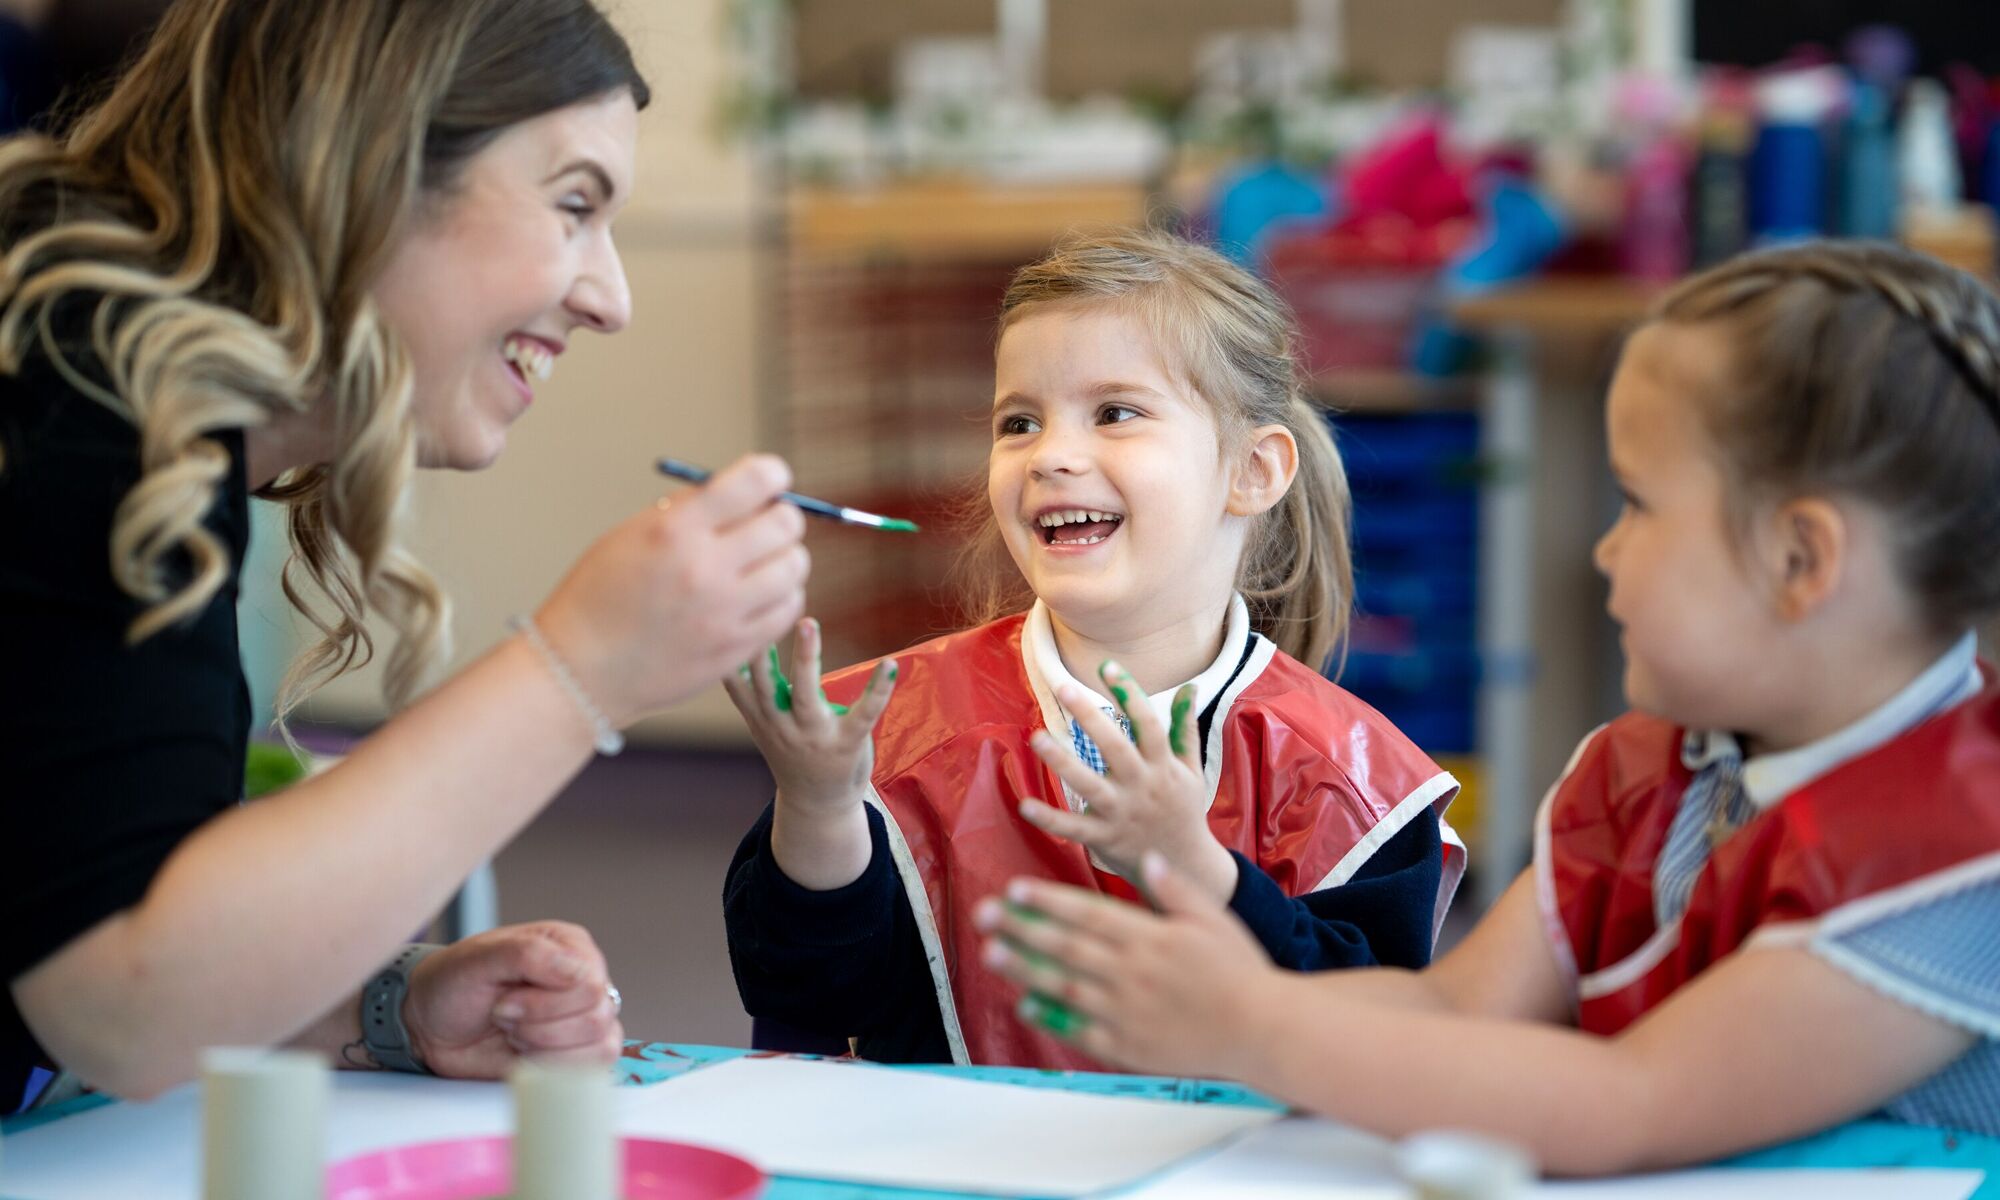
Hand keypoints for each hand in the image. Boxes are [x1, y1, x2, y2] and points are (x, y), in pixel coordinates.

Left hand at [402, 922, 621, 1077]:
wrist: (429, 1026)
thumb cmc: (451, 984)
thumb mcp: (477, 960)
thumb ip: (527, 955)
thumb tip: (578, 972)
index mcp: (569, 946)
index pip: (590, 982)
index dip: (547, 1002)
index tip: (504, 1001)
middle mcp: (582, 979)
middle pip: (596, 1015)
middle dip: (540, 1025)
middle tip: (503, 1016)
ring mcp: (581, 1016)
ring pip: (599, 1043)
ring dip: (544, 1046)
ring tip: (513, 1033)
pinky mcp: (574, 1051)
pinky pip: (595, 1066)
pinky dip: (556, 1066)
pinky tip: (526, 1053)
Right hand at [534, 454, 809, 725]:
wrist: (582, 670)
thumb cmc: (601, 596)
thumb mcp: (631, 535)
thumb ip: (689, 511)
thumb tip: (745, 492)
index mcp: (674, 530)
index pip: (755, 481)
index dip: (772, 474)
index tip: (770, 480)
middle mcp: (704, 568)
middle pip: (786, 523)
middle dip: (781, 517)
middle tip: (766, 525)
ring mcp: (724, 612)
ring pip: (795, 566)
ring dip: (785, 557)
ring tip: (761, 563)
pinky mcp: (736, 647)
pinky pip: (789, 608)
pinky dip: (782, 595)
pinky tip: (760, 595)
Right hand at [723, 616, 895, 818]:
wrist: (817, 806)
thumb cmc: (793, 754)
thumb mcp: (764, 725)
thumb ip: (752, 692)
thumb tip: (739, 644)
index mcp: (761, 717)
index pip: (737, 683)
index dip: (731, 653)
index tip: (725, 620)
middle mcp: (781, 725)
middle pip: (765, 683)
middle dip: (762, 650)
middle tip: (764, 614)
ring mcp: (813, 736)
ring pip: (805, 694)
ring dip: (805, 657)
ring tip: (807, 622)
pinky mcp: (846, 743)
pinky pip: (864, 714)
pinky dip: (878, 689)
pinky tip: (890, 664)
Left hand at [974, 853, 1282, 1078]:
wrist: (1263, 1030)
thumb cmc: (1241, 970)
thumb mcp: (1213, 918)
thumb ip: (1175, 888)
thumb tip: (1146, 858)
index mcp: (1151, 937)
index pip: (1087, 911)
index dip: (1046, 899)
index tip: (1014, 889)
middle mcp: (1132, 972)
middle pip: (1066, 945)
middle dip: (1021, 928)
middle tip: (983, 915)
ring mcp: (1127, 1011)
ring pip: (1065, 985)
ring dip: (1025, 968)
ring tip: (991, 953)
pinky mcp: (1129, 1046)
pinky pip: (1081, 1030)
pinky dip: (1051, 1017)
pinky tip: (1026, 1004)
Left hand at [1021, 665, 1237, 902]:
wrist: (1185, 868)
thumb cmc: (1184, 811)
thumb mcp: (1192, 770)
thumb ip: (1185, 729)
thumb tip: (1190, 687)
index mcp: (1163, 767)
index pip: (1148, 724)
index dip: (1129, 694)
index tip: (1107, 666)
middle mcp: (1142, 787)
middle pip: (1116, 748)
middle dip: (1090, 717)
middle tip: (1064, 687)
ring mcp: (1122, 814)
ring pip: (1090, 785)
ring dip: (1062, 762)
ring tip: (1036, 737)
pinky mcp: (1104, 839)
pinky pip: (1073, 829)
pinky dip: (1050, 819)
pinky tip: (1024, 804)